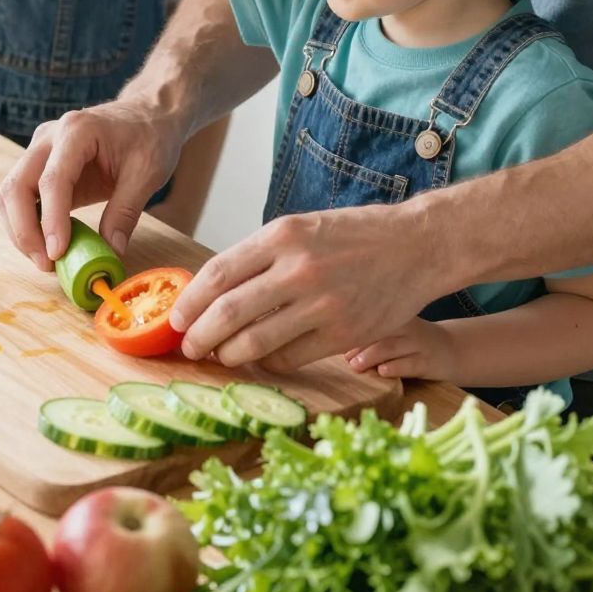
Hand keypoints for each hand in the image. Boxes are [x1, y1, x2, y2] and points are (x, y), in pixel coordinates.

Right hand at [0, 99, 185, 270]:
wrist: (147, 115)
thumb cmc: (150, 138)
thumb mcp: (148, 174)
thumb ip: (126, 212)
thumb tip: (110, 252)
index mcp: (78, 131)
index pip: (53, 180)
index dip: (51, 220)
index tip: (57, 253)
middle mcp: (49, 137)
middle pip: (17, 185)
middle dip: (25, 230)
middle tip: (46, 264)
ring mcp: (40, 149)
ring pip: (10, 193)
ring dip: (20, 230)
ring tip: (45, 260)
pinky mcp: (40, 164)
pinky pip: (20, 196)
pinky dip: (26, 223)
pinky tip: (45, 244)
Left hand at [168, 204, 440, 372]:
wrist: (417, 246)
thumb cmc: (354, 236)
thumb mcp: (301, 228)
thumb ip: (260, 257)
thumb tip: (213, 291)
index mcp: (282, 237)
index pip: (217, 275)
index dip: (188, 303)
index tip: (176, 319)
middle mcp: (299, 269)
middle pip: (228, 313)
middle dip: (199, 337)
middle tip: (189, 347)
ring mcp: (322, 305)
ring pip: (254, 343)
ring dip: (229, 355)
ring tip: (222, 355)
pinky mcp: (343, 334)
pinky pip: (288, 358)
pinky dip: (268, 362)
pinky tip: (263, 358)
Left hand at [345, 316, 454, 381]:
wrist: (452, 349)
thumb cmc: (412, 341)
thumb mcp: (395, 328)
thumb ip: (371, 332)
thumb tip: (334, 342)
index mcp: (396, 315)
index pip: (370, 316)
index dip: (351, 328)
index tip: (334, 338)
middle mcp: (408, 326)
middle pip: (378, 330)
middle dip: (358, 344)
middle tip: (345, 357)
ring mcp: (419, 344)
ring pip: (391, 347)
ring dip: (371, 356)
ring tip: (356, 366)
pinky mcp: (428, 363)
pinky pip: (410, 364)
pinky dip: (394, 368)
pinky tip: (382, 371)